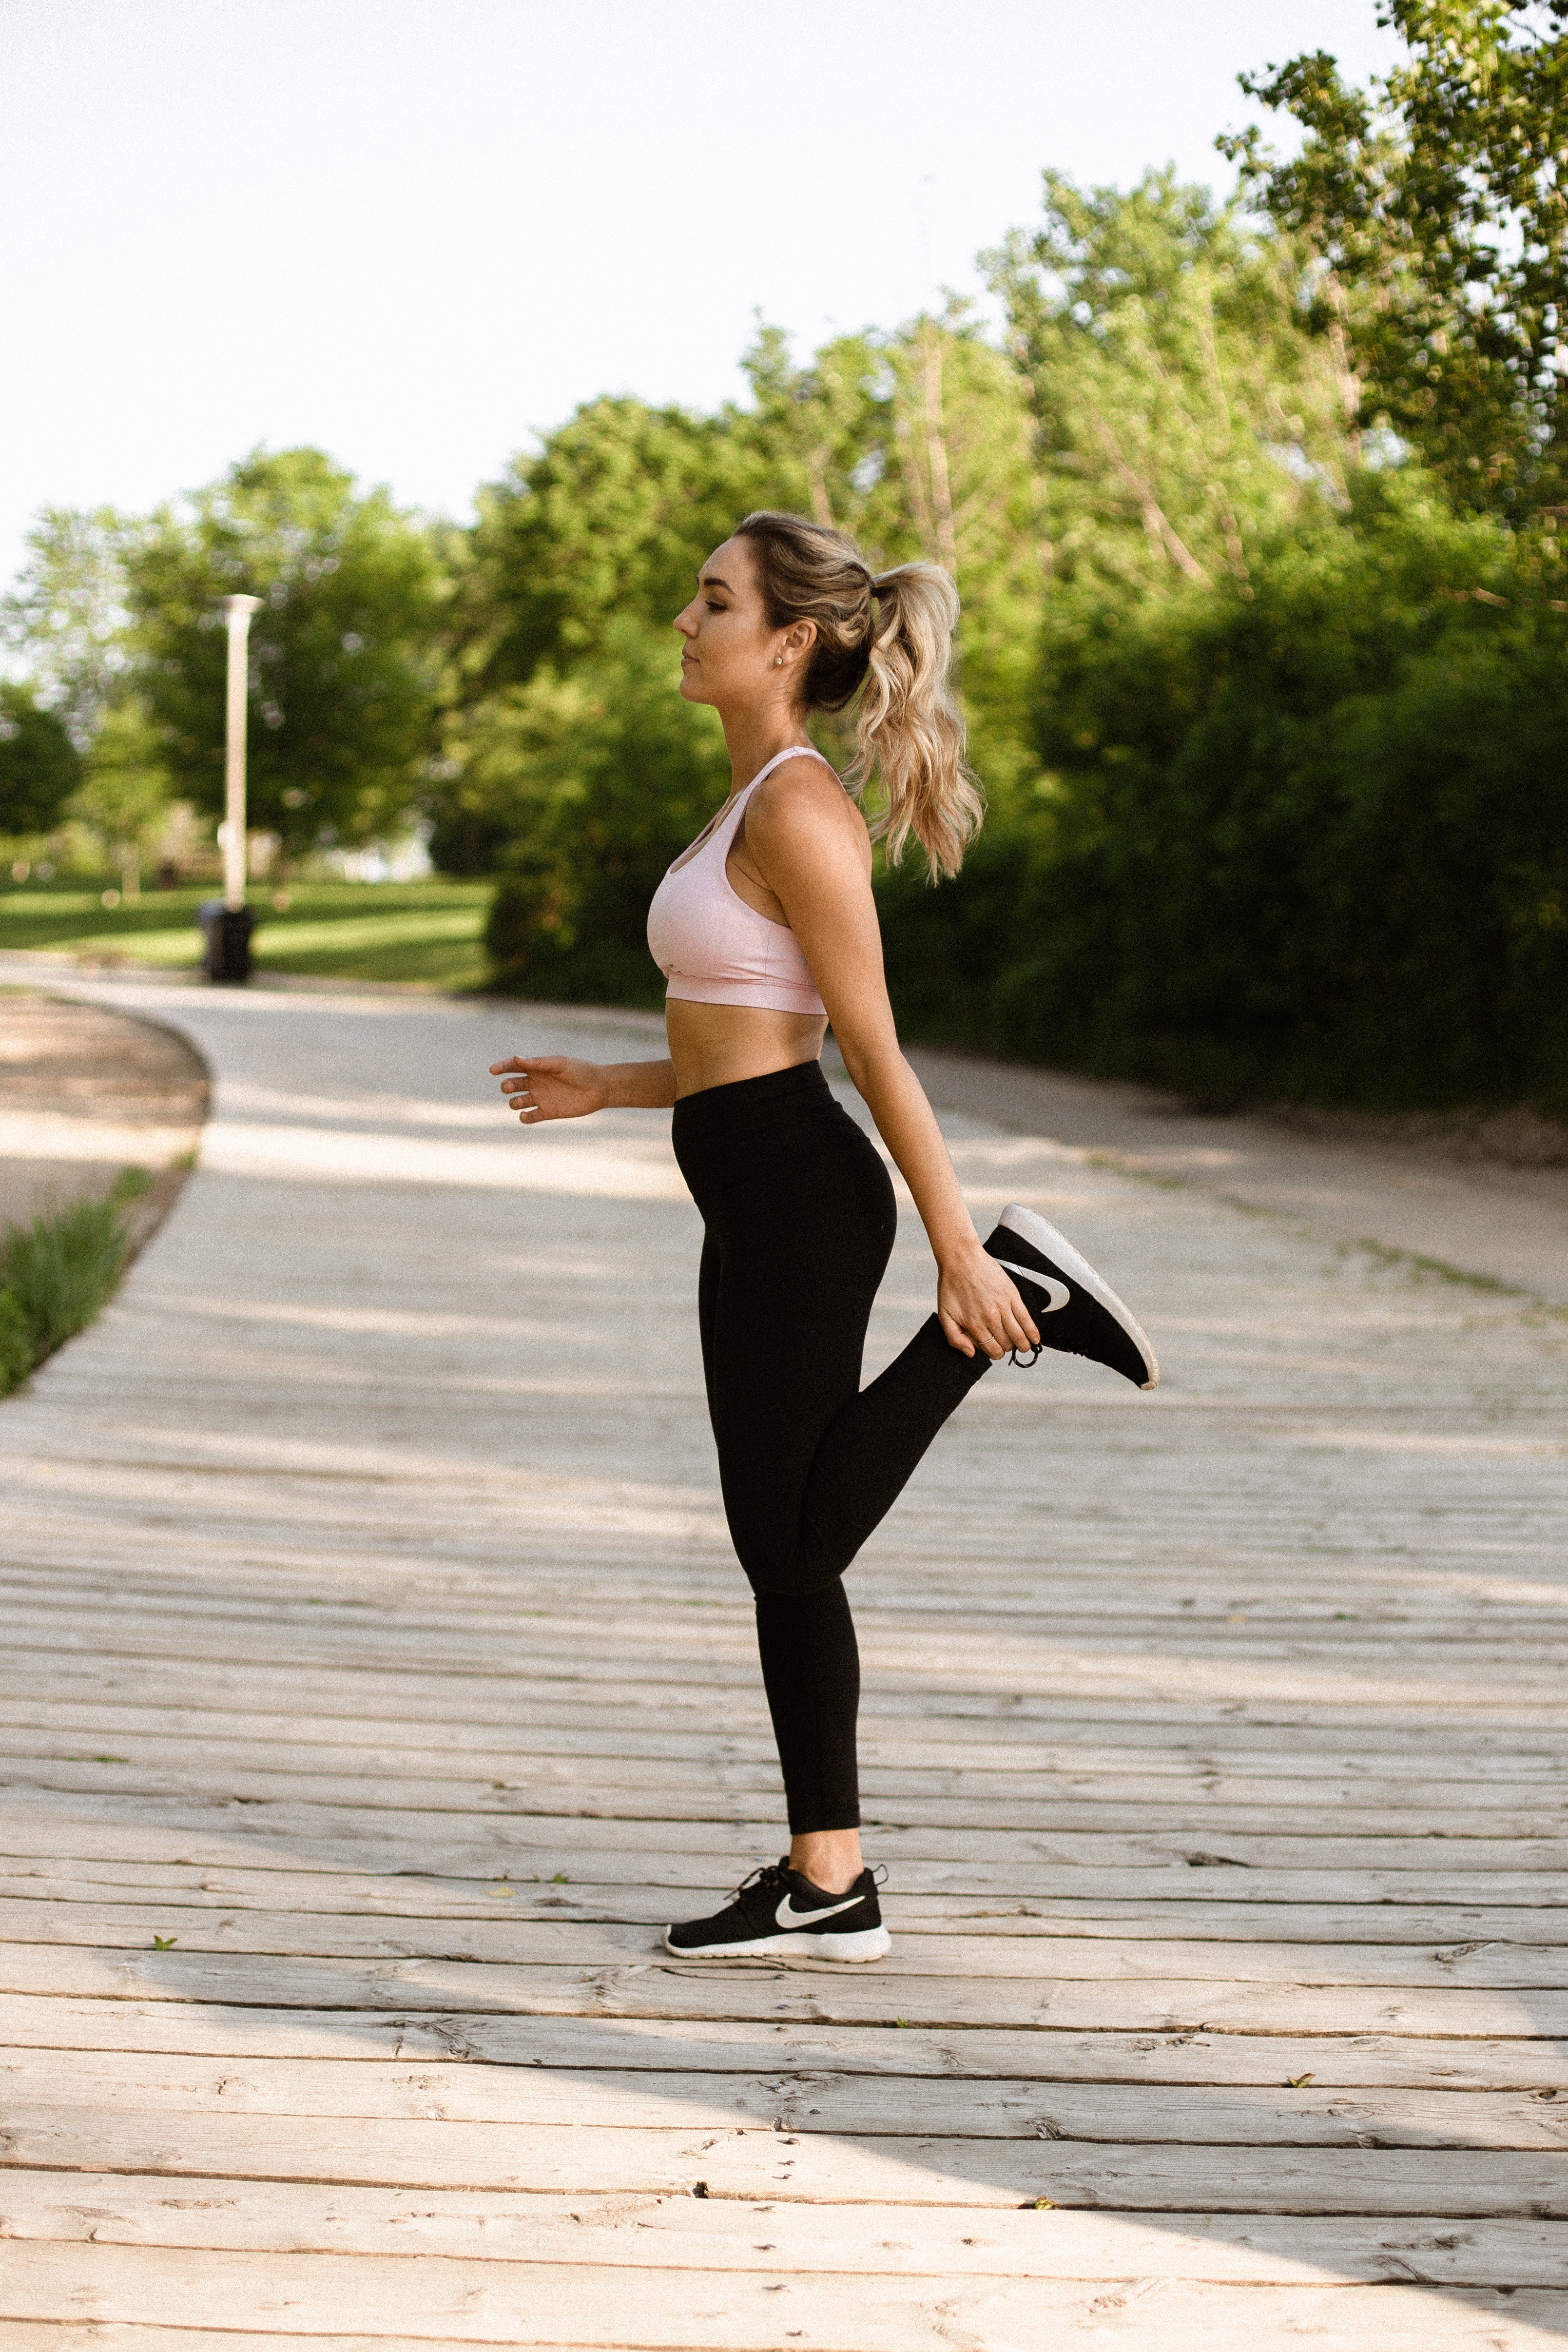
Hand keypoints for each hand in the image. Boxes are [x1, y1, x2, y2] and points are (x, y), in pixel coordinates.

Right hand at [490, 1052, 607, 1123]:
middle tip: (511, 1086)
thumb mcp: (559, 1064)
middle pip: (512, 1085)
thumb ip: (538, 1063)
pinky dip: (524, 1118)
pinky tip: (525, 1115)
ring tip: (522, 1101)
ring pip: (517, 1102)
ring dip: (514, 1102)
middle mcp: (536, 1083)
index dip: (501, 1067)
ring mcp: (540, 1098)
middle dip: (507, 1086)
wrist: (599, 1088)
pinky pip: (529, 1117)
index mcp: (537, 1068)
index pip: (513, 1067)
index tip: (493, 1070)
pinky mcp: (547, 1112)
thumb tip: (515, 1058)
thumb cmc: (581, 1071)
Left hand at [936, 1238, 1039, 1360]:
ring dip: (1022, 1344)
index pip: (991, 1349)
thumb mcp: (944, 1315)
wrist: (960, 1259)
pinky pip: (1026, 1318)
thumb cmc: (951, 1285)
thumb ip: (954, 1338)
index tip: (995, 1350)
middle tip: (1006, 1345)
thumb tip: (971, 1353)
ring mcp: (1003, 1306)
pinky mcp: (1012, 1295)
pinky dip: (1033, 1331)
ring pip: (1019, 1335)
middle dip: (1007, 1348)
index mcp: (974, 1324)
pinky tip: (1035, 1338)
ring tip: (1023, 1346)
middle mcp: (990, 1317)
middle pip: (1006, 1344)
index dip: (994, 1354)